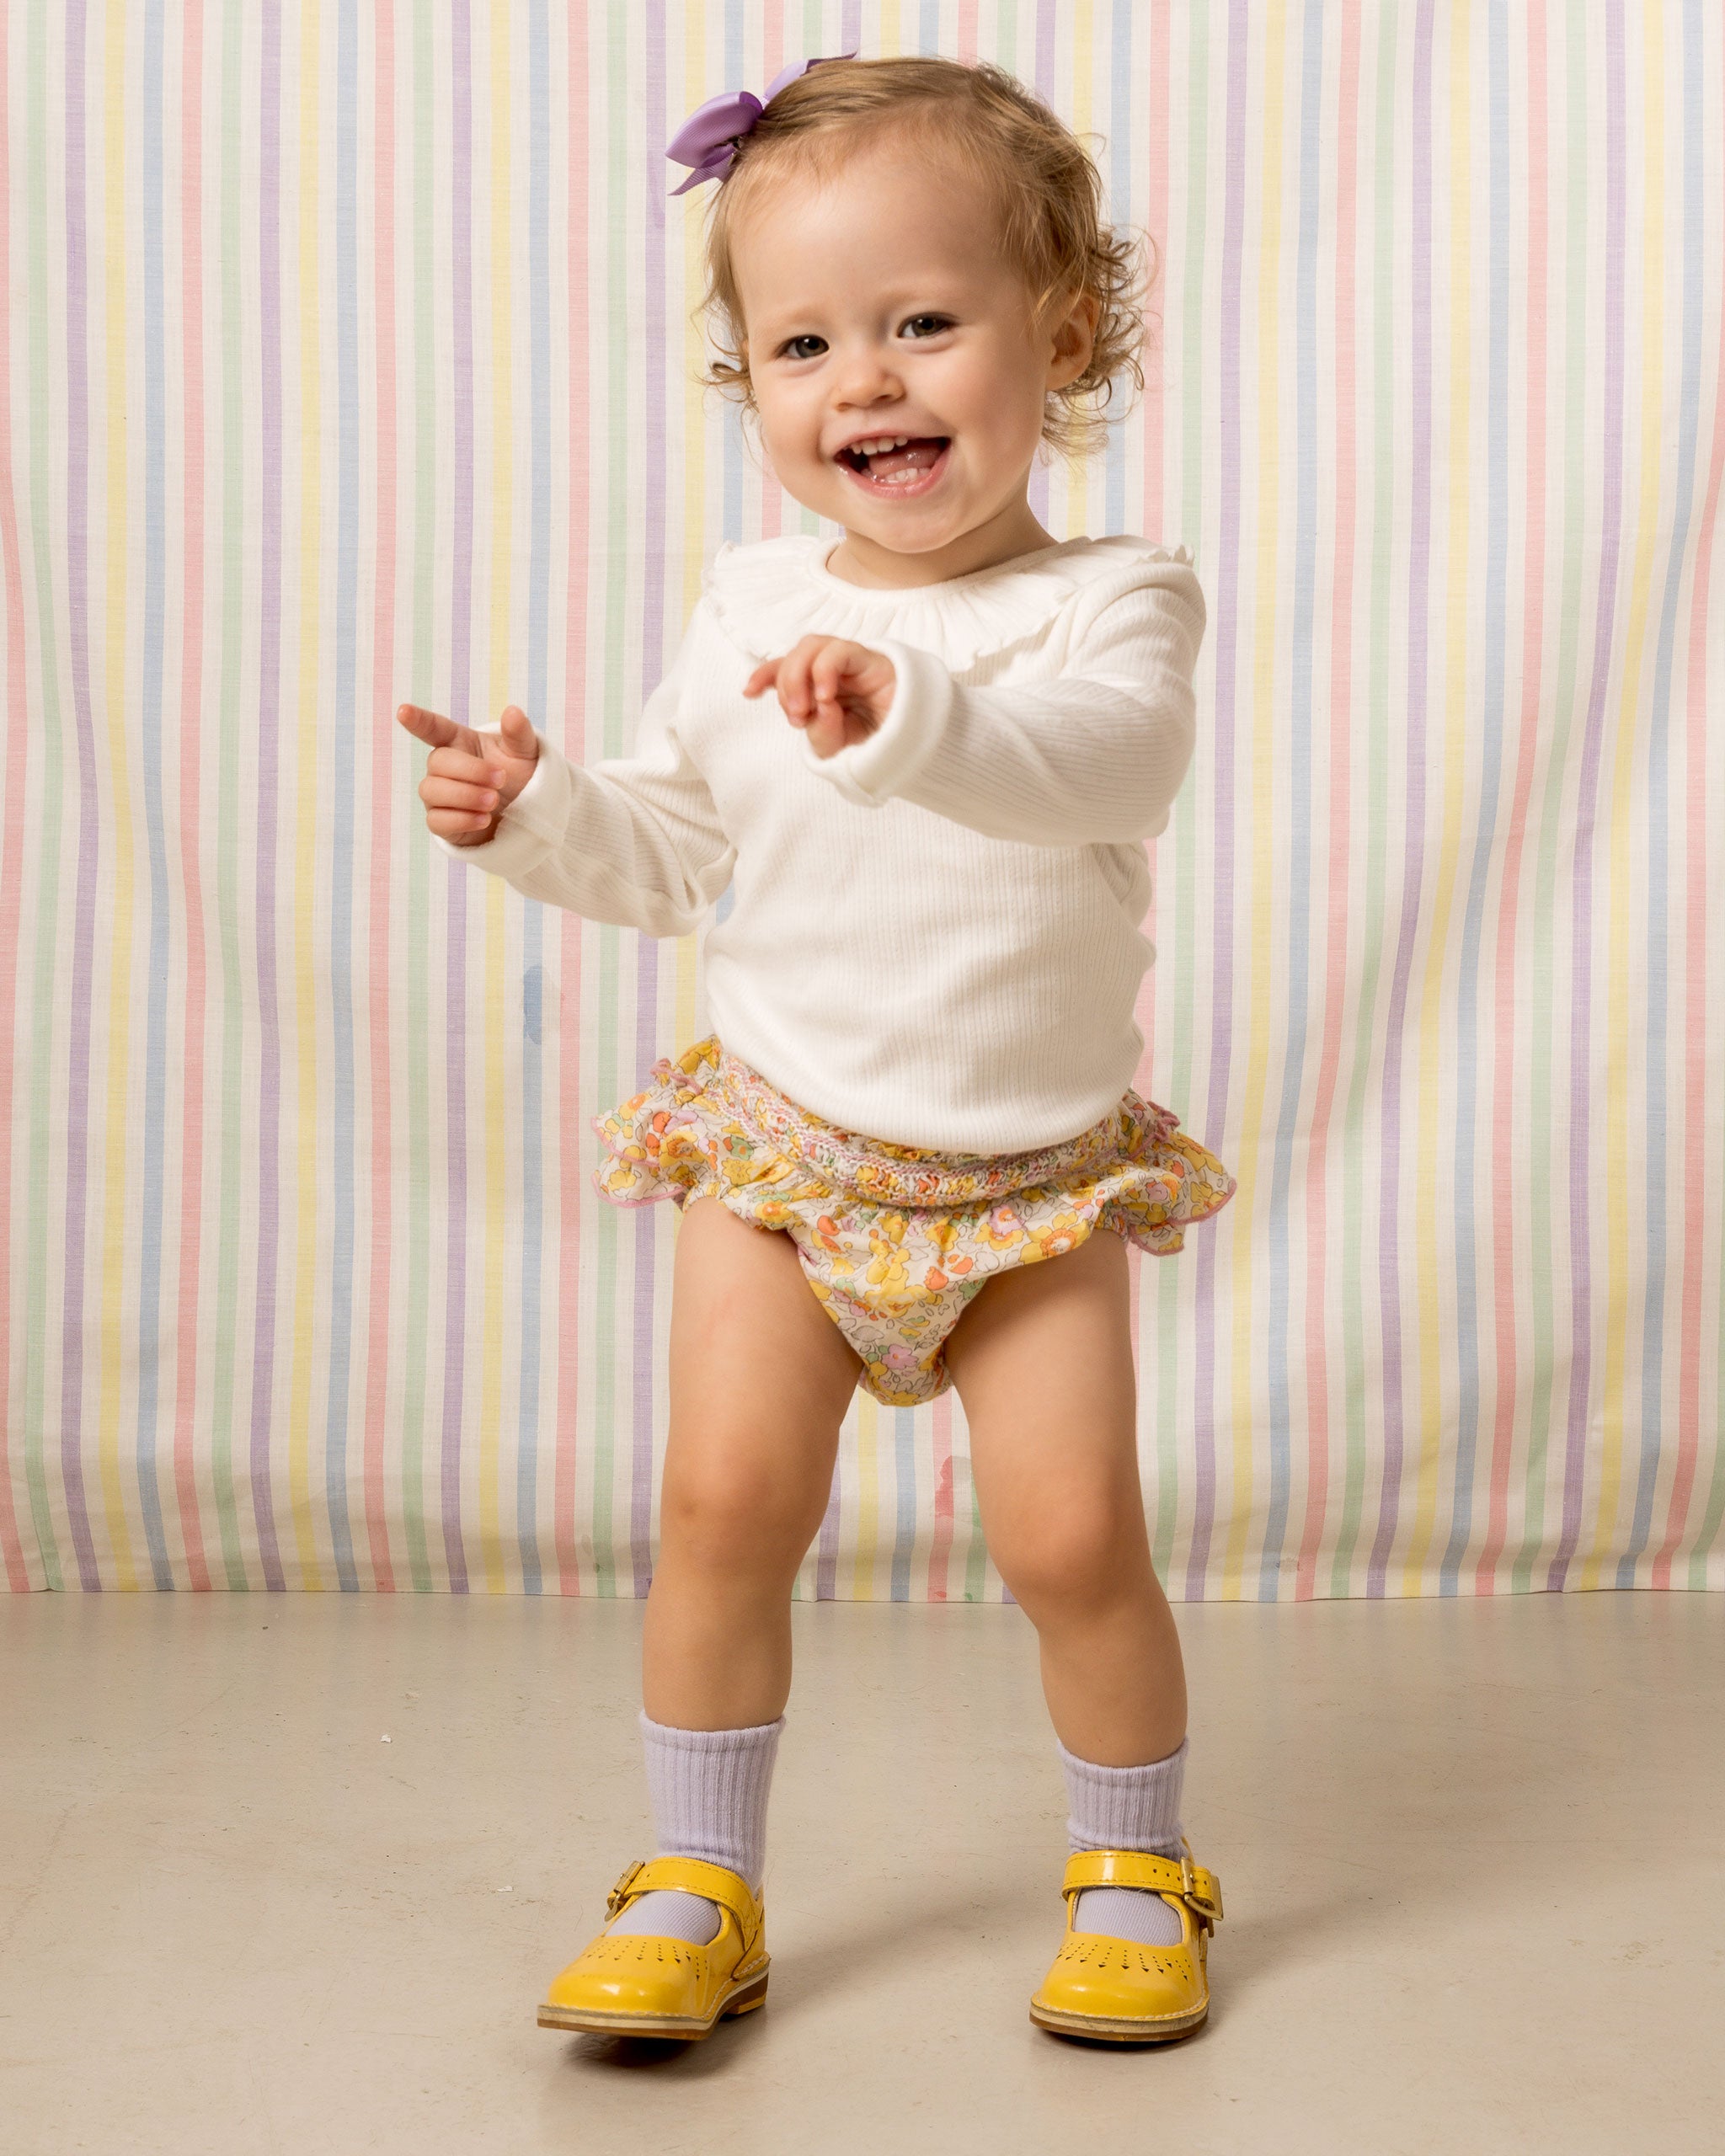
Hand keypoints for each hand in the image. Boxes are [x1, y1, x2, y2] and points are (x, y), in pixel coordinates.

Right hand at [396, 700, 539, 844]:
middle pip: (437, 761)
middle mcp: (442, 767)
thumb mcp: (523, 752)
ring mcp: (438, 795)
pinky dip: (461, 820)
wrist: (522, 812)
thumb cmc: (517, 775)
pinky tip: (484, 819)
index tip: (403, 711)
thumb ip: (518, 733)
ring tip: (493, 800)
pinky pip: (437, 821)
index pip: (433, 728)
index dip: (418, 720)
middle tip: (500, 779)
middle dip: (470, 771)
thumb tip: (512, 712)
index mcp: (458, 741)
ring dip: (465, 796)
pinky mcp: (441, 822)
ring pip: (432, 791)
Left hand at [743, 635, 895, 758]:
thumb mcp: (836, 747)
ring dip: (798, 676)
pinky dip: (824, 671)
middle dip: (784, 684)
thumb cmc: (873, 741)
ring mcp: (851, 661)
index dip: (764, 675)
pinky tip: (826, 697)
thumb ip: (819, 732)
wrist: (913, 743)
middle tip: (795, 717)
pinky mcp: (872, 660)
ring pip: (811, 645)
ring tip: (805, 710)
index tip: (749, 692)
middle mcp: (831, 668)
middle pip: (794, 654)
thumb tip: (817, 708)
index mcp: (818, 685)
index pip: (784, 668)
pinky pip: (841, 651)